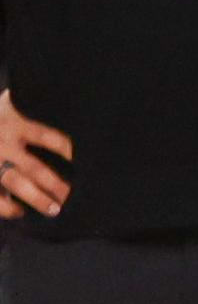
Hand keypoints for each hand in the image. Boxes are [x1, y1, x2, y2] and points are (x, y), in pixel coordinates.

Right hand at [0, 89, 64, 218]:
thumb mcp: (8, 102)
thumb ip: (27, 103)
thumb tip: (60, 91)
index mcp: (14, 123)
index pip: (48, 137)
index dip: (67, 149)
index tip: (84, 160)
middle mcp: (3, 143)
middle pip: (34, 167)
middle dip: (55, 183)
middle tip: (73, 195)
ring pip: (15, 184)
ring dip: (36, 198)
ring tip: (55, 209)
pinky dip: (6, 207)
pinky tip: (20, 212)